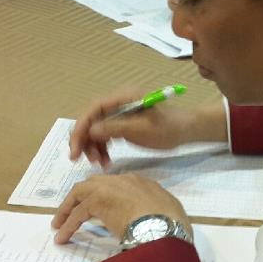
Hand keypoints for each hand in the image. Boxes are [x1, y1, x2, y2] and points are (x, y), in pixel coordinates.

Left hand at [51, 173, 190, 243]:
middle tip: (72, 214)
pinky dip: (68, 225)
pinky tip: (62, 238)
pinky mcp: (97, 200)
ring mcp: (109, 188)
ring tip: (59, 226)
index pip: (116, 187)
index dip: (104, 199)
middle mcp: (124, 180)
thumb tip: (155, 221)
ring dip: (68, 210)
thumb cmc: (172, 223)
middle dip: (81, 199)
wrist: (165, 225)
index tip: (98, 213)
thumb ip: (158, 212)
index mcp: (142, 183)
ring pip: (81, 195)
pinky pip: (77, 213)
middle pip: (94, 185)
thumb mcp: (169, 213)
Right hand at [69, 88, 195, 167]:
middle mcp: (118, 103)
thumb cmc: (168, 128)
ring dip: (93, 147)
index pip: (93, 109)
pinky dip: (102, 148)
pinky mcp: (123, 124)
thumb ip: (115, 128)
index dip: (81, 128)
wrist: (186, 130)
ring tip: (100, 164)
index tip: (75, 149)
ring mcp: (120, 114)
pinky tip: (106, 161)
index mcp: (122, 97)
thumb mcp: (141, 129)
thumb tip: (90, 131)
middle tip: (85, 160)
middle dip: (85, 140)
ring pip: (96, 129)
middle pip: (91, 119)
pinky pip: (105, 135)